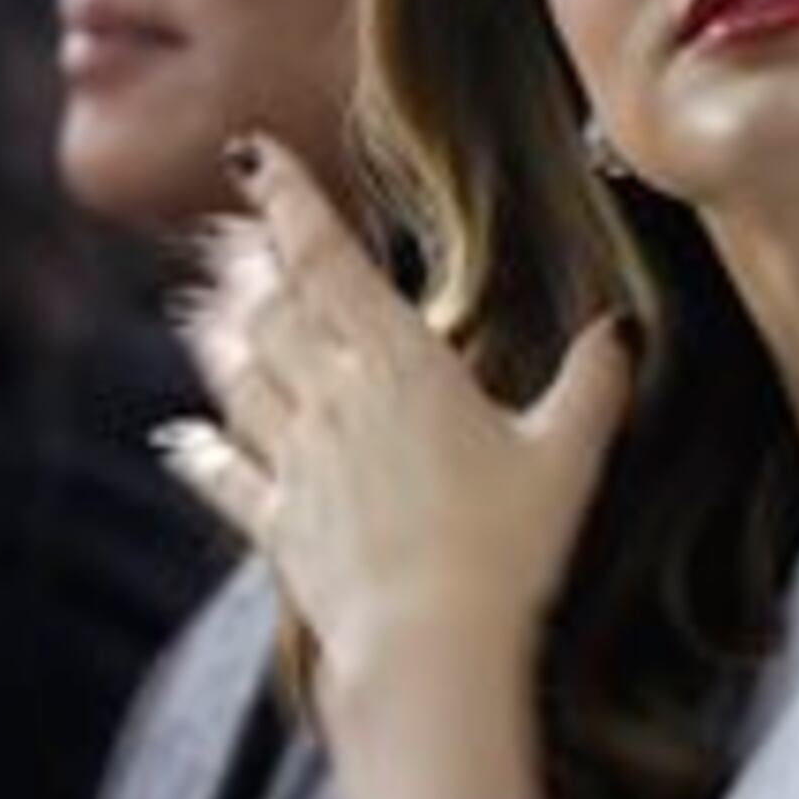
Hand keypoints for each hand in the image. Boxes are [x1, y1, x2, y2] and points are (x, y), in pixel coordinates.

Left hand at [164, 135, 636, 715]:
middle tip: (227, 228)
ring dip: (217, 336)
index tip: (250, 155)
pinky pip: (228, 478)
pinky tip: (176, 439)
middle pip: (273, 310)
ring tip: (198, 304)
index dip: (287, 201)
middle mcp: (335, 399)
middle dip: (249, 261)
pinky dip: (199, 454)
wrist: (431, 644)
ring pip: (242, 379)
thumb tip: (622, 330)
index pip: (328, 259)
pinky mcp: (282, 527)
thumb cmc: (507, 545)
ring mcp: (299, 463)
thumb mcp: (569, 456)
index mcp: (401, 363)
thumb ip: (593, 386)